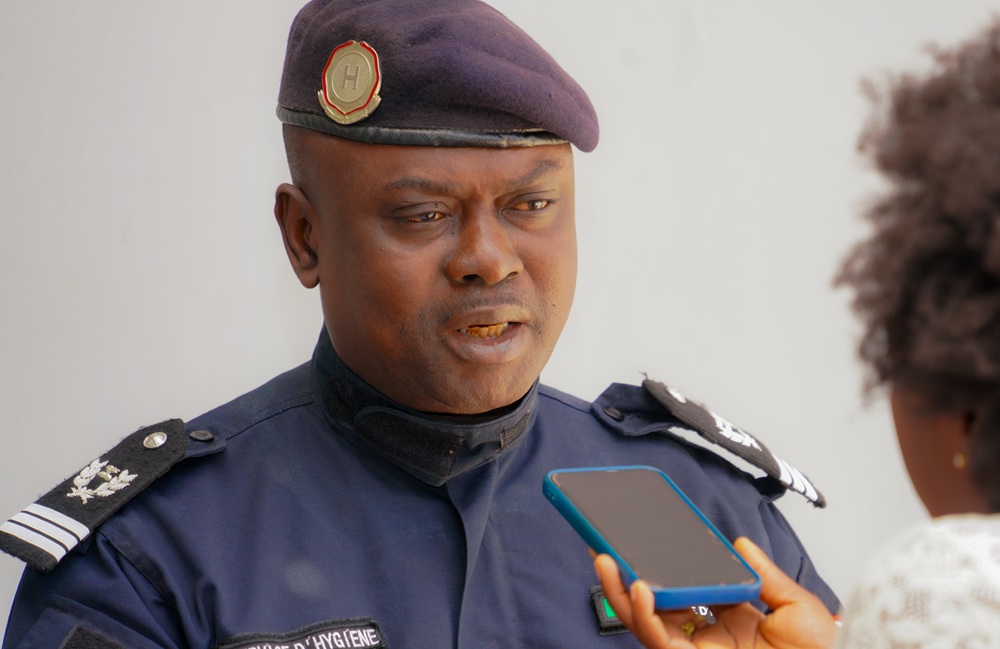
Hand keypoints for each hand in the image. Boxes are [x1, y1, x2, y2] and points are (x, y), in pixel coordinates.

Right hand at [593, 537, 836, 648]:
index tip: (648, 543)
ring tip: (607, 562)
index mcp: (733, 622)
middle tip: (606, 550)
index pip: (688, 592)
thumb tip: (741, 544)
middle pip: (656, 608)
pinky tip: (639, 590)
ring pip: (647, 625)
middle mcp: (710, 639)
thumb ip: (765, 575)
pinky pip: (659, 640)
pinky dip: (645, 616)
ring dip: (621, 594)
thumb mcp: (797, 606)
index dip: (665, 571)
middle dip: (626, 580)